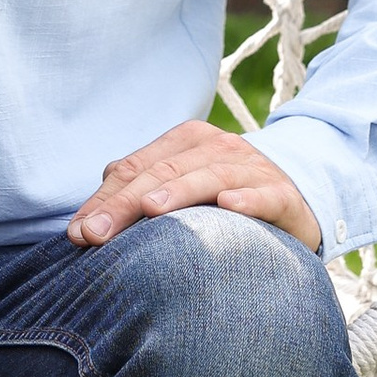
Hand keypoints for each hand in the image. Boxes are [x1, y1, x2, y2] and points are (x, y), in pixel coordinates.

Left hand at [67, 118, 323, 252]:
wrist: (299, 195)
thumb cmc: (224, 198)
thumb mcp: (180, 189)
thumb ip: (137, 195)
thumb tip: (84, 222)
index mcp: (185, 142)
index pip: (135, 168)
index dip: (104, 199)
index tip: (77, 233)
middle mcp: (216, 148)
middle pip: (164, 172)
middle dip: (125, 203)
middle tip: (95, 234)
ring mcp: (251, 169)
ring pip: (210, 176)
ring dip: (180, 191)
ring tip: (151, 210)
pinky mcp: (283, 194)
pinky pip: (265, 195)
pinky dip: (247, 199)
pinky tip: (228, 207)